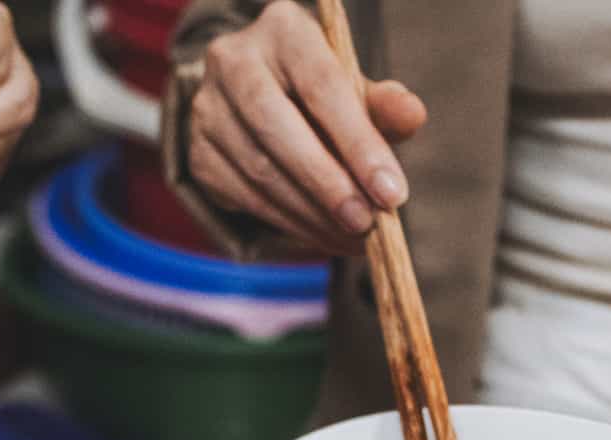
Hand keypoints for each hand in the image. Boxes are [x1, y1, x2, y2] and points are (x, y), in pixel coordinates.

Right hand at [188, 0, 426, 252]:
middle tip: (368, 225)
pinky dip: (290, 223)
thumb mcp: (357, 89)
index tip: (392, 193)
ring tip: (355, 238)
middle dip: (329, 185)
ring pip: (260, 170)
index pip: (322, 86)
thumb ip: (384, 103)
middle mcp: (233, 60)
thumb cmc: (322, 92)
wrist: (262, 98)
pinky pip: (245, 196)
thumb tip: (412, 114)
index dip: (359, 142)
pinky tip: (325, 235)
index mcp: (283, 30)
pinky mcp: (199, 152)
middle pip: (278, 128)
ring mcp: (208, 107)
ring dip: (313, 214)